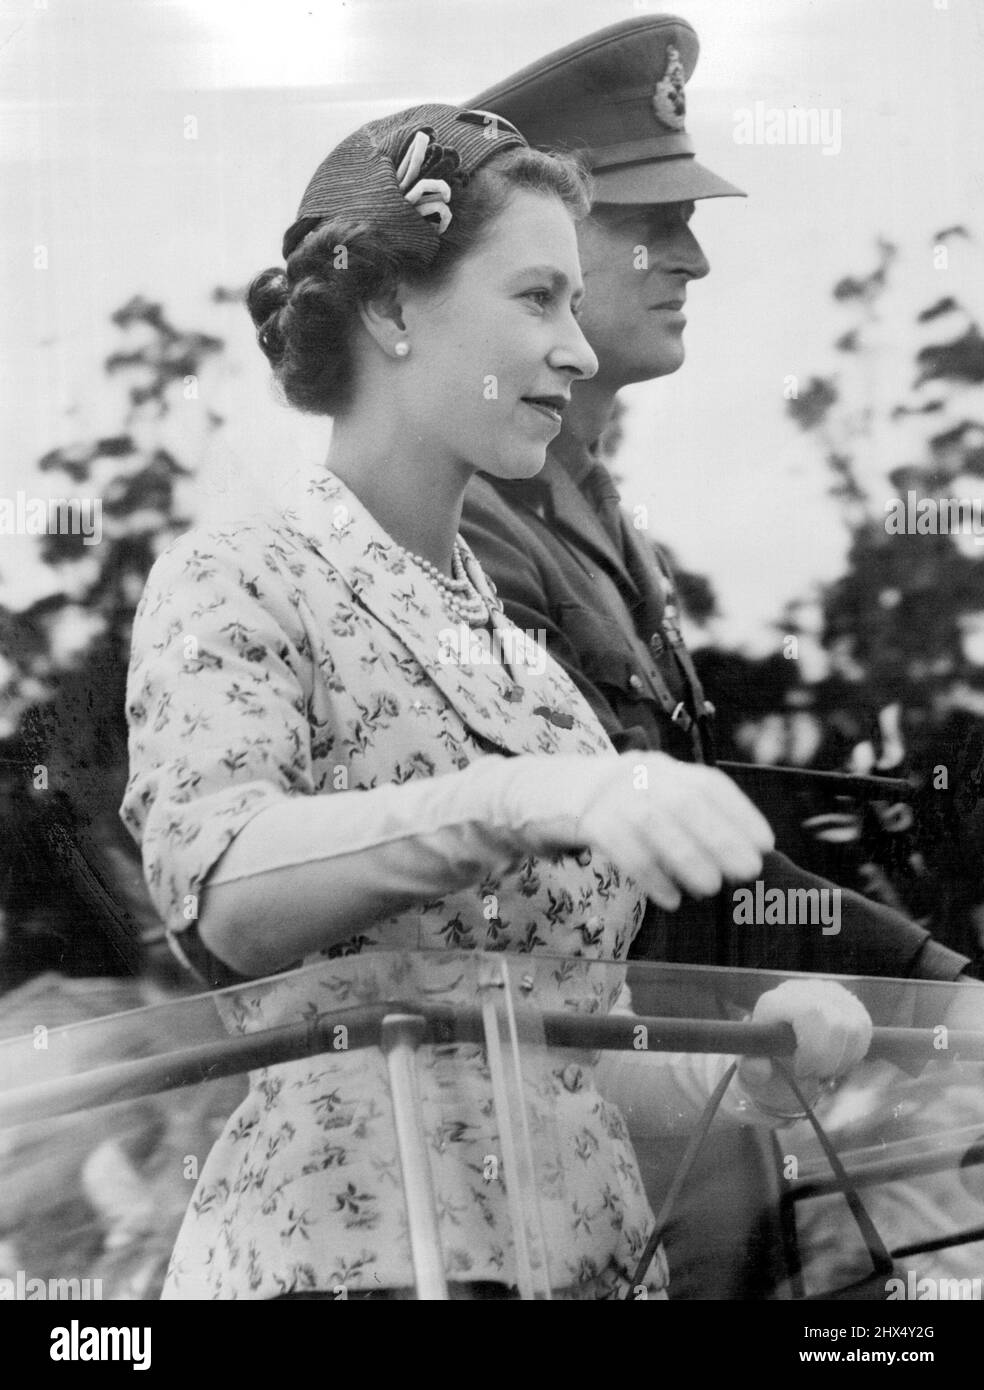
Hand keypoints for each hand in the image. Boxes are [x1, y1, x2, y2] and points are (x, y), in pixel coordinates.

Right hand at [555, 752, 773, 908]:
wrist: (535, 794)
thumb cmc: (603, 807)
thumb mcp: (643, 800)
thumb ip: (680, 817)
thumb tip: (733, 855)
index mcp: (660, 768)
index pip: (708, 784)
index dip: (740, 813)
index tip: (765, 843)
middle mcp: (639, 773)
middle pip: (685, 801)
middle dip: (720, 837)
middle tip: (746, 871)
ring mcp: (610, 794)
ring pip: (655, 823)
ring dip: (687, 858)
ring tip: (710, 888)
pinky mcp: (584, 818)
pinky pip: (622, 847)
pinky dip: (650, 875)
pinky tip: (669, 898)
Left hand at [737, 979, 872, 1116]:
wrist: (782, 1051)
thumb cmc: (767, 1060)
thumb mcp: (753, 1069)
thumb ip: (751, 1070)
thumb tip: (758, 1069)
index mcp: (775, 1002)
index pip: (812, 1014)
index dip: (815, 1049)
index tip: (801, 1070)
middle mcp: (802, 989)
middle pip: (838, 1024)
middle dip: (830, 1059)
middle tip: (815, 1075)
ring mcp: (827, 992)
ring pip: (855, 1027)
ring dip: (844, 1058)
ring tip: (825, 1070)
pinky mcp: (847, 1002)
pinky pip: (864, 1028)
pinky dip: (855, 1052)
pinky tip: (838, 1060)